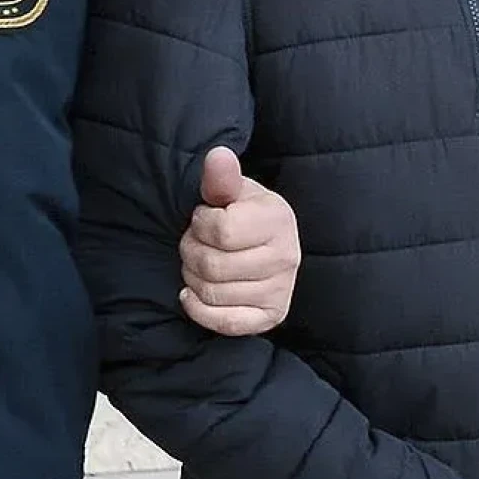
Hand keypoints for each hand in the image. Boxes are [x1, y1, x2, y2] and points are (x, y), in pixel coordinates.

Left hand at [178, 147, 300, 335]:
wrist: (264, 244)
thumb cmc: (242, 216)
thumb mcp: (232, 192)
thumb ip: (222, 178)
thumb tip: (218, 156)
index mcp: (279, 219)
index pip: (220, 231)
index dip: (200, 225)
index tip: (204, 219)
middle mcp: (287, 256)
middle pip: (213, 266)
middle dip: (191, 252)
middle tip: (195, 243)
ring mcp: (281, 290)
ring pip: (213, 293)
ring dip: (192, 278)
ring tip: (199, 264)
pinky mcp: (271, 316)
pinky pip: (226, 323)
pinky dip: (199, 310)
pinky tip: (192, 295)